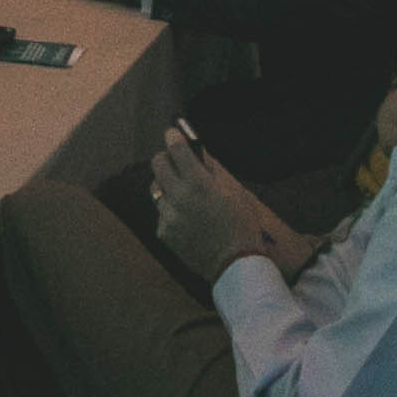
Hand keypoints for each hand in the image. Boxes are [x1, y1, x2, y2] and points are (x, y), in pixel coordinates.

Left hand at [151, 127, 308, 281]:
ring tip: (181, 191)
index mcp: (198, 183)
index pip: (176, 149)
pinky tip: (185, 217)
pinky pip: (161, 212)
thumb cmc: (240, 224)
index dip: (173, 137)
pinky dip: (170, 210)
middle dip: (165, 158)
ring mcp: (168, 215)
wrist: (234, 263)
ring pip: (156, 188)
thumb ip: (212, 170)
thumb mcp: (234, 192)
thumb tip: (198, 151)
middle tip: (174, 160)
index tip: (172, 134)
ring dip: (166, 184)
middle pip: (157, 164)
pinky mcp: (163, 232)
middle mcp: (179, 196)